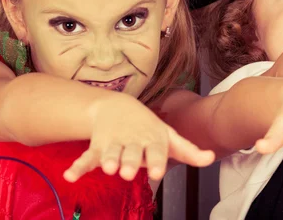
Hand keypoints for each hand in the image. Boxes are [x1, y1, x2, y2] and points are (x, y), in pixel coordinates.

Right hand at [63, 94, 214, 182]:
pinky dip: (78, 166)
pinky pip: (86, 157)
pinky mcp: (97, 146)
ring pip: (110, 153)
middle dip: (130, 161)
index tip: (157, 172)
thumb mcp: (169, 138)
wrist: (117, 106)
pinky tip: (70, 177)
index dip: (157, 161)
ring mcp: (114, 143)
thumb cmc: (149, 128)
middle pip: (132, 153)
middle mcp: (134, 141)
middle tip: (127, 172)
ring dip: (108, 160)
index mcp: (153, 139)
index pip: (157, 151)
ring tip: (107, 168)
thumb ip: (188, 151)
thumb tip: (212, 158)